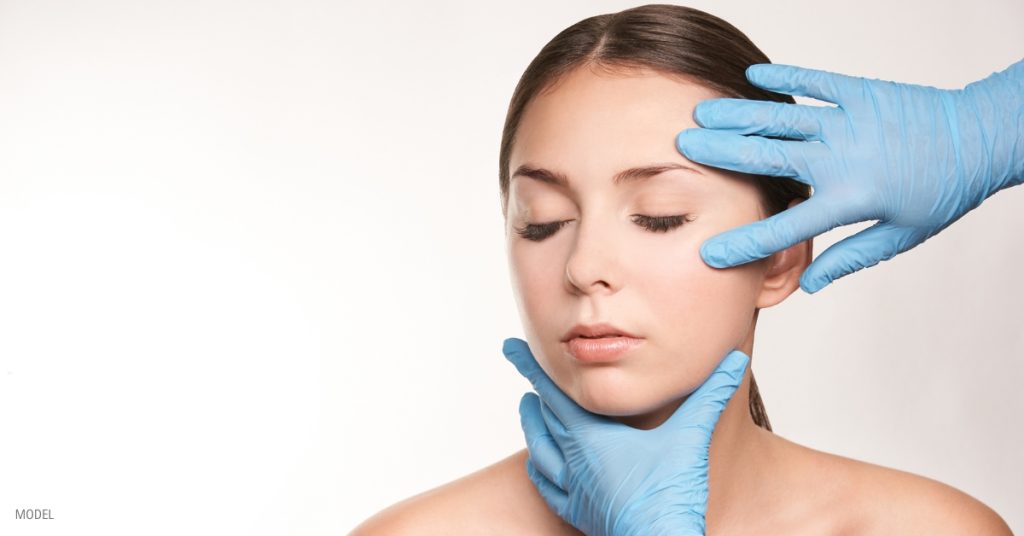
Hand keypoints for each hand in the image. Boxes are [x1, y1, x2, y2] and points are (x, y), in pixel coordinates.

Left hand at [502, 337, 748, 535]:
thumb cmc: (671, 497)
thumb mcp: (692, 437)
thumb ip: (709, 395)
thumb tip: (733, 361)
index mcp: (592, 437)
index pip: (553, 391)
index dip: (531, 366)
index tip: (510, 347)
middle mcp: (574, 461)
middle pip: (543, 416)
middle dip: (532, 389)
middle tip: (524, 369)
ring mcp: (574, 490)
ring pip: (539, 450)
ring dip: (532, 425)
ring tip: (527, 407)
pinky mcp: (579, 514)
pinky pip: (548, 489)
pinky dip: (538, 470)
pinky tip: (538, 464)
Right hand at [676, 59, 1023, 292]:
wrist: (982, 138)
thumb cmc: (945, 191)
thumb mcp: (901, 236)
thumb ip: (851, 258)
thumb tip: (808, 283)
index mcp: (849, 199)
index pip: (785, 228)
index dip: (744, 243)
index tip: (709, 253)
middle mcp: (840, 158)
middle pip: (766, 157)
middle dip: (719, 153)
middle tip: (683, 146)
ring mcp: (848, 122)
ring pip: (781, 120)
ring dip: (738, 116)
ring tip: (703, 113)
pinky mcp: (861, 94)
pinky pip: (815, 83)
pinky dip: (785, 77)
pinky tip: (755, 77)